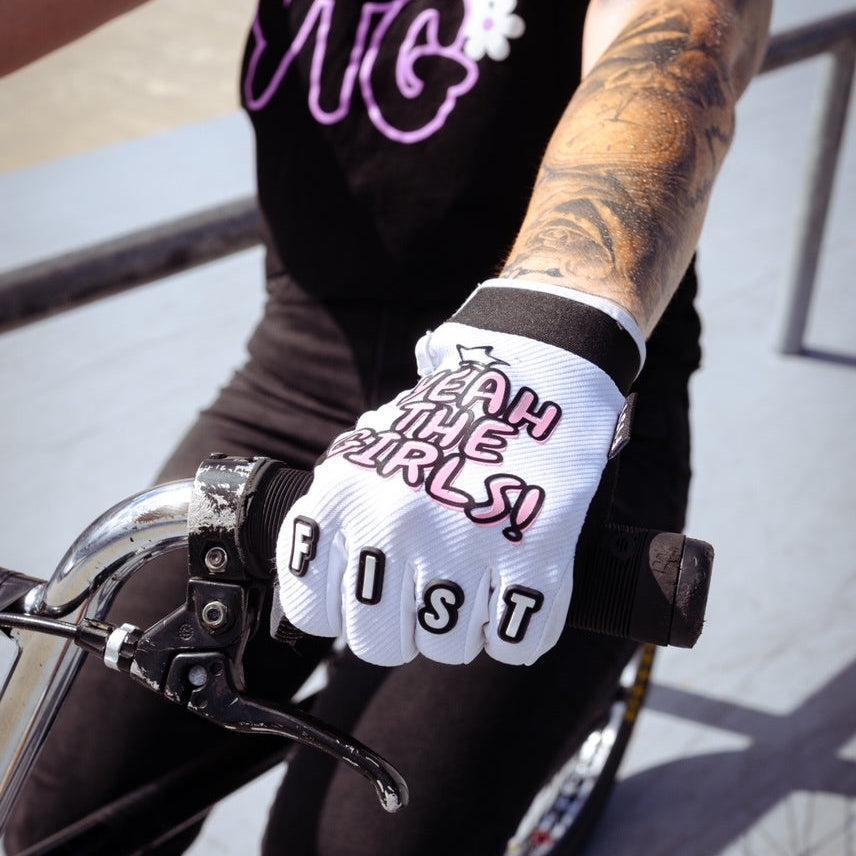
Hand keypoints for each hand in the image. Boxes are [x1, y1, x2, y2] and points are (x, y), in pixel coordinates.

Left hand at [275, 280, 644, 665]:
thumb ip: (335, 514)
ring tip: (479, 580)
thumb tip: (321, 590)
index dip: (345, 610)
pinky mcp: (533, 554)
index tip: (372, 594)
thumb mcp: (367, 450)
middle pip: (379, 643)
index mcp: (343, 496)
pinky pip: (516, 642)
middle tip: (432, 590)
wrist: (534, 374)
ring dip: (465, 627)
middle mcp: (393, 523)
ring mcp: (463, 541)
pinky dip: (520, 628)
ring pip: (448, 648)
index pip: (312, 610)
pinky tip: (518, 592)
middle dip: (407, 626)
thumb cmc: (450, 419)